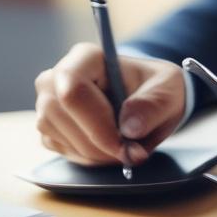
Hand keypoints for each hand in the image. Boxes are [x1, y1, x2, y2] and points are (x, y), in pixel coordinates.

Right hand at [34, 43, 185, 165]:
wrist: (148, 98)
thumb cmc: (156, 87)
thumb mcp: (168, 90)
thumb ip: (153, 105)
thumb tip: (129, 129)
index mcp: (86, 58)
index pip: (72, 91)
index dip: (96, 125)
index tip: (125, 145)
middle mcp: (57, 77)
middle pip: (58, 117)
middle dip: (98, 145)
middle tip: (132, 153)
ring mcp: (47, 102)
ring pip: (57, 137)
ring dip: (95, 154)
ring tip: (125, 148)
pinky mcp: (48, 126)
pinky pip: (60, 149)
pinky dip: (88, 158)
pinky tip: (110, 150)